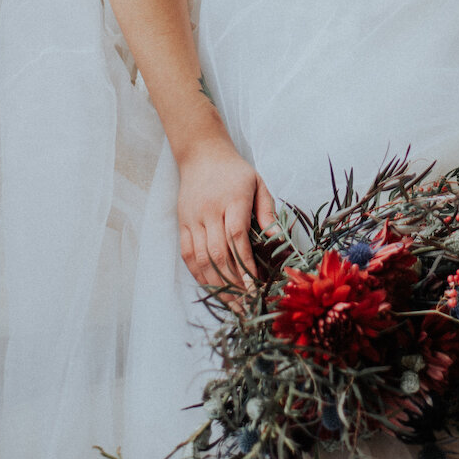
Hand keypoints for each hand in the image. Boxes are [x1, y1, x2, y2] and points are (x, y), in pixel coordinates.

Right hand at [177, 137, 278, 311]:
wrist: (201, 154)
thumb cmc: (235, 171)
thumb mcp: (258, 183)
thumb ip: (267, 210)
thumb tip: (276, 239)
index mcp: (233, 199)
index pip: (237, 237)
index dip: (246, 265)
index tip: (256, 286)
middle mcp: (210, 210)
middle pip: (219, 253)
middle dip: (233, 283)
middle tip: (246, 304)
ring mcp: (193, 218)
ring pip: (201, 258)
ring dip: (216, 284)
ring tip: (232, 303)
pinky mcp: (182, 223)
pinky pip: (188, 254)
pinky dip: (199, 274)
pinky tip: (211, 287)